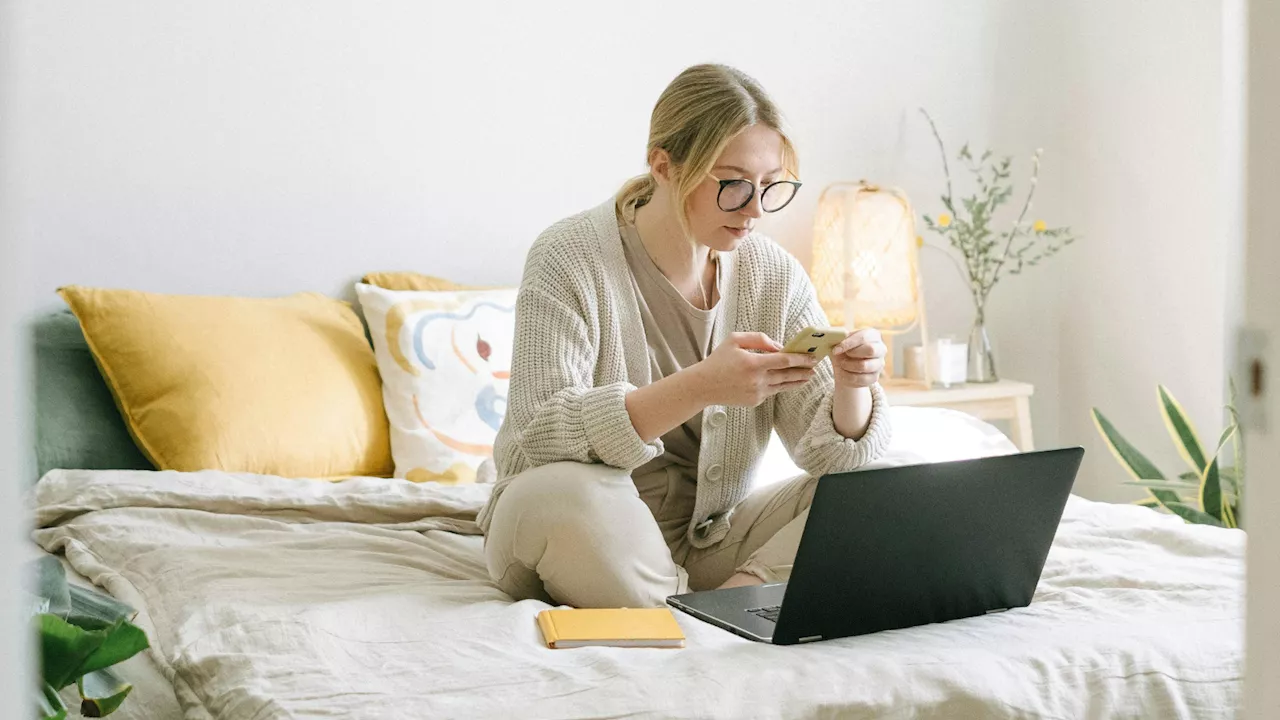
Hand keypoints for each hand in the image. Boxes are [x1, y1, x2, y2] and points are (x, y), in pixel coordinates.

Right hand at [692, 332, 818, 406]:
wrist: (703, 386)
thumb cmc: (718, 360)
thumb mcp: (735, 340)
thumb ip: (759, 339)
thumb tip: (779, 346)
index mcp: (753, 363)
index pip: (784, 360)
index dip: (801, 358)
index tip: (812, 356)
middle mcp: (757, 380)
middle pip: (788, 375)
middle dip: (804, 370)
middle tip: (816, 367)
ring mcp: (756, 393)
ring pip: (783, 386)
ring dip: (797, 381)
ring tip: (808, 377)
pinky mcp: (754, 401)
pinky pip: (771, 392)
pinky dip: (780, 386)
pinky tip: (788, 382)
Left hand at [830, 328, 886, 388]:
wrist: (845, 366)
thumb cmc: (844, 349)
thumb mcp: (841, 341)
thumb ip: (839, 338)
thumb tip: (834, 337)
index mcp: (873, 335)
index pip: (864, 337)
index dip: (848, 343)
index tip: (835, 350)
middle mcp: (880, 349)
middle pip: (871, 350)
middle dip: (852, 353)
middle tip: (841, 356)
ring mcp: (879, 364)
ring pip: (864, 366)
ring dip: (848, 366)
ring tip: (842, 364)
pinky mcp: (875, 377)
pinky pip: (861, 379)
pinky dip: (848, 377)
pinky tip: (843, 373)